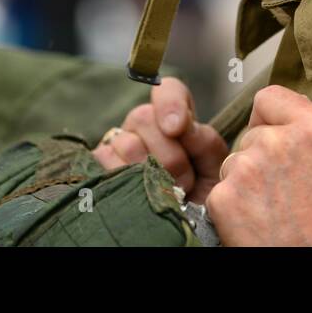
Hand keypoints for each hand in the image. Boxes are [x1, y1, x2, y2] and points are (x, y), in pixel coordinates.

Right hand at [91, 76, 227, 202]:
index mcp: (173, 118)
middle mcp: (143, 123)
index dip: (170, 102)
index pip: (168, 89)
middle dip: (169, 155)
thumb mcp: (213, 167)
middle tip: (184, 181)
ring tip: (165, 191)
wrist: (183, 224)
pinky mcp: (98, 163)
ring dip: (150, 174)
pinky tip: (139, 192)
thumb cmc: (200, 192)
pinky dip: (126, 180)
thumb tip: (178, 126)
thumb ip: (204, 141)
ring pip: (127, 143)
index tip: (176, 127)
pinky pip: (105, 162)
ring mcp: (118, 142)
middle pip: (144, 117)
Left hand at [205, 85, 311, 245]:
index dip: (271, 116)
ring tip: (273, 208)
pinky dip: (234, 206)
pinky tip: (258, 220)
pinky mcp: (224, 197)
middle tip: (282, 186)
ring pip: (235, 163)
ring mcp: (245, 168)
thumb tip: (301, 110)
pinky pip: (222, 191)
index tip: (274, 132)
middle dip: (262, 156)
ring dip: (246, 180)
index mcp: (311, 129)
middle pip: (252, 135)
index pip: (270, 97)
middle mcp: (275, 142)